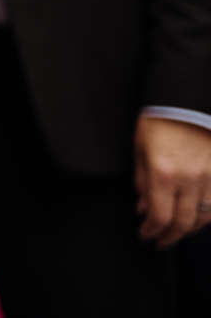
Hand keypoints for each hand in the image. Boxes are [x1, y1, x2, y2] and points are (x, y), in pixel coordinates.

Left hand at [136, 114, 210, 247]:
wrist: (188, 101)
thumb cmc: (159, 120)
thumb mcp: (140, 148)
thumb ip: (142, 181)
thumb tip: (142, 208)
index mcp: (163, 172)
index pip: (159, 216)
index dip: (151, 232)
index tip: (144, 236)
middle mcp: (189, 179)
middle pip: (182, 223)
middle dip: (168, 237)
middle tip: (159, 242)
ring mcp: (210, 177)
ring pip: (203, 218)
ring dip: (188, 231)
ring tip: (176, 234)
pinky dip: (206, 218)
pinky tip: (196, 220)